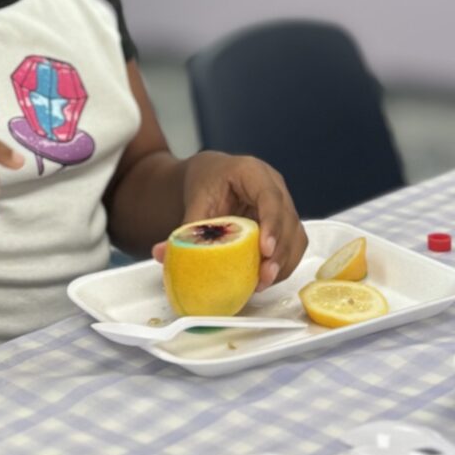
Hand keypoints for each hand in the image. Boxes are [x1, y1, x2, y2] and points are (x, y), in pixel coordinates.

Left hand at [151, 151, 307, 289]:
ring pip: (295, 235)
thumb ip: (185, 229)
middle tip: (264, 276)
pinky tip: (265, 278)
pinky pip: (292, 245)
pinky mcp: (285, 222)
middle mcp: (275, 186)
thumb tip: (160, 254)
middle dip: (279, 252)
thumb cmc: (205, 181)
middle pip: (287, 220)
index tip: (265, 250)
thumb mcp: (195, 200)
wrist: (212, 174)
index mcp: (253, 172)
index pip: (270, 198)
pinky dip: (283, 263)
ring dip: (284, 262)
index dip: (272, 224)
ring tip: (262, 283)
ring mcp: (284, 203)